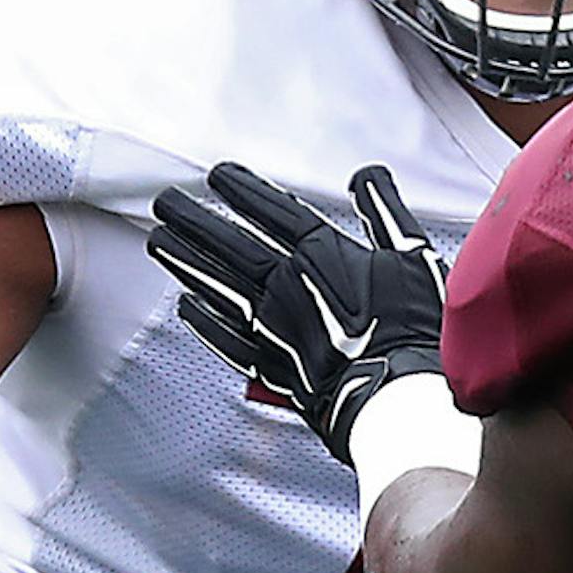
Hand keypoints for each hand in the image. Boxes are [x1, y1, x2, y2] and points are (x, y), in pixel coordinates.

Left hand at [149, 163, 446, 462]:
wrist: (398, 397)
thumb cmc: (413, 329)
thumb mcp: (411, 256)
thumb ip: (384, 212)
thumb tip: (367, 177)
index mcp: (321, 255)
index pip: (271, 212)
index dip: (242, 190)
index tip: (216, 175)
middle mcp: (288, 285)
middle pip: (230, 245)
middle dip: (194, 219)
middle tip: (165, 202)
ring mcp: (275, 327)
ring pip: (219, 286)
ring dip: (186, 262)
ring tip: (159, 242)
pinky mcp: (272, 365)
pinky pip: (227, 339)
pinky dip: (204, 322)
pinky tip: (186, 307)